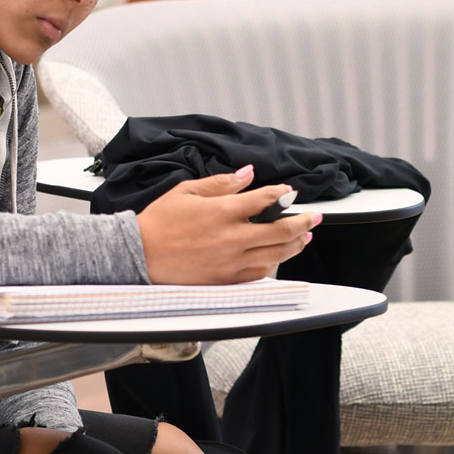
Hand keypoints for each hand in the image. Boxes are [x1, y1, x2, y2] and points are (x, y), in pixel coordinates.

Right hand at [136, 166, 320, 284]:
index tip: (288, 193)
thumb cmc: (159, 222)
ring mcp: (230, 261)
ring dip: (295, 244)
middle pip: (281, 230)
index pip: (264, 200)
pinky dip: (274, 264)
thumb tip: (247, 174)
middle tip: (313, 218)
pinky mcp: (225, 279)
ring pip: (276, 254)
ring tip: (303, 237)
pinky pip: (260, 273)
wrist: (139, 253)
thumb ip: (220, 183)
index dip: (281, 194)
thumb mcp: (186, 191)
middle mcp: (232, 238)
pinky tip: (278, 257)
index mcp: (222, 212)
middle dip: (303, 222)